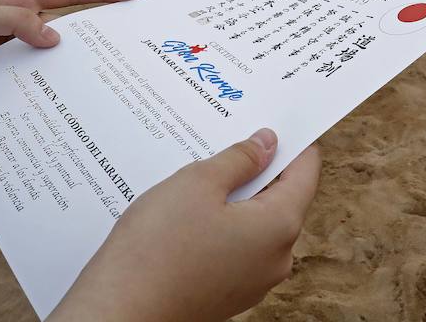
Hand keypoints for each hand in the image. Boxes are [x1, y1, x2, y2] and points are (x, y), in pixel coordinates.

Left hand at [0, 0, 135, 117]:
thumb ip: (12, 21)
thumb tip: (56, 37)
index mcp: (15, 5)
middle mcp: (20, 29)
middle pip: (69, 27)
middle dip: (100, 33)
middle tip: (129, 44)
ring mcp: (15, 56)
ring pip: (57, 60)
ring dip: (79, 69)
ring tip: (108, 82)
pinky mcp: (8, 81)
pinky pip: (40, 84)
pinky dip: (57, 91)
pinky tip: (71, 106)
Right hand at [48, 129, 319, 321]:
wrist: (119, 312)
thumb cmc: (157, 249)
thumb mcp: (198, 183)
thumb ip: (240, 159)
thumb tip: (267, 143)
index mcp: (279, 226)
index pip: (305, 172)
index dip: (293, 143)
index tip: (275, 122)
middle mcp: (277, 258)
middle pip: (281, 197)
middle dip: (258, 168)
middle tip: (229, 138)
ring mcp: (254, 280)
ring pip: (256, 222)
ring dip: (235, 195)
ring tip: (200, 173)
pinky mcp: (229, 292)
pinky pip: (237, 245)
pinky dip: (222, 223)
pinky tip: (190, 210)